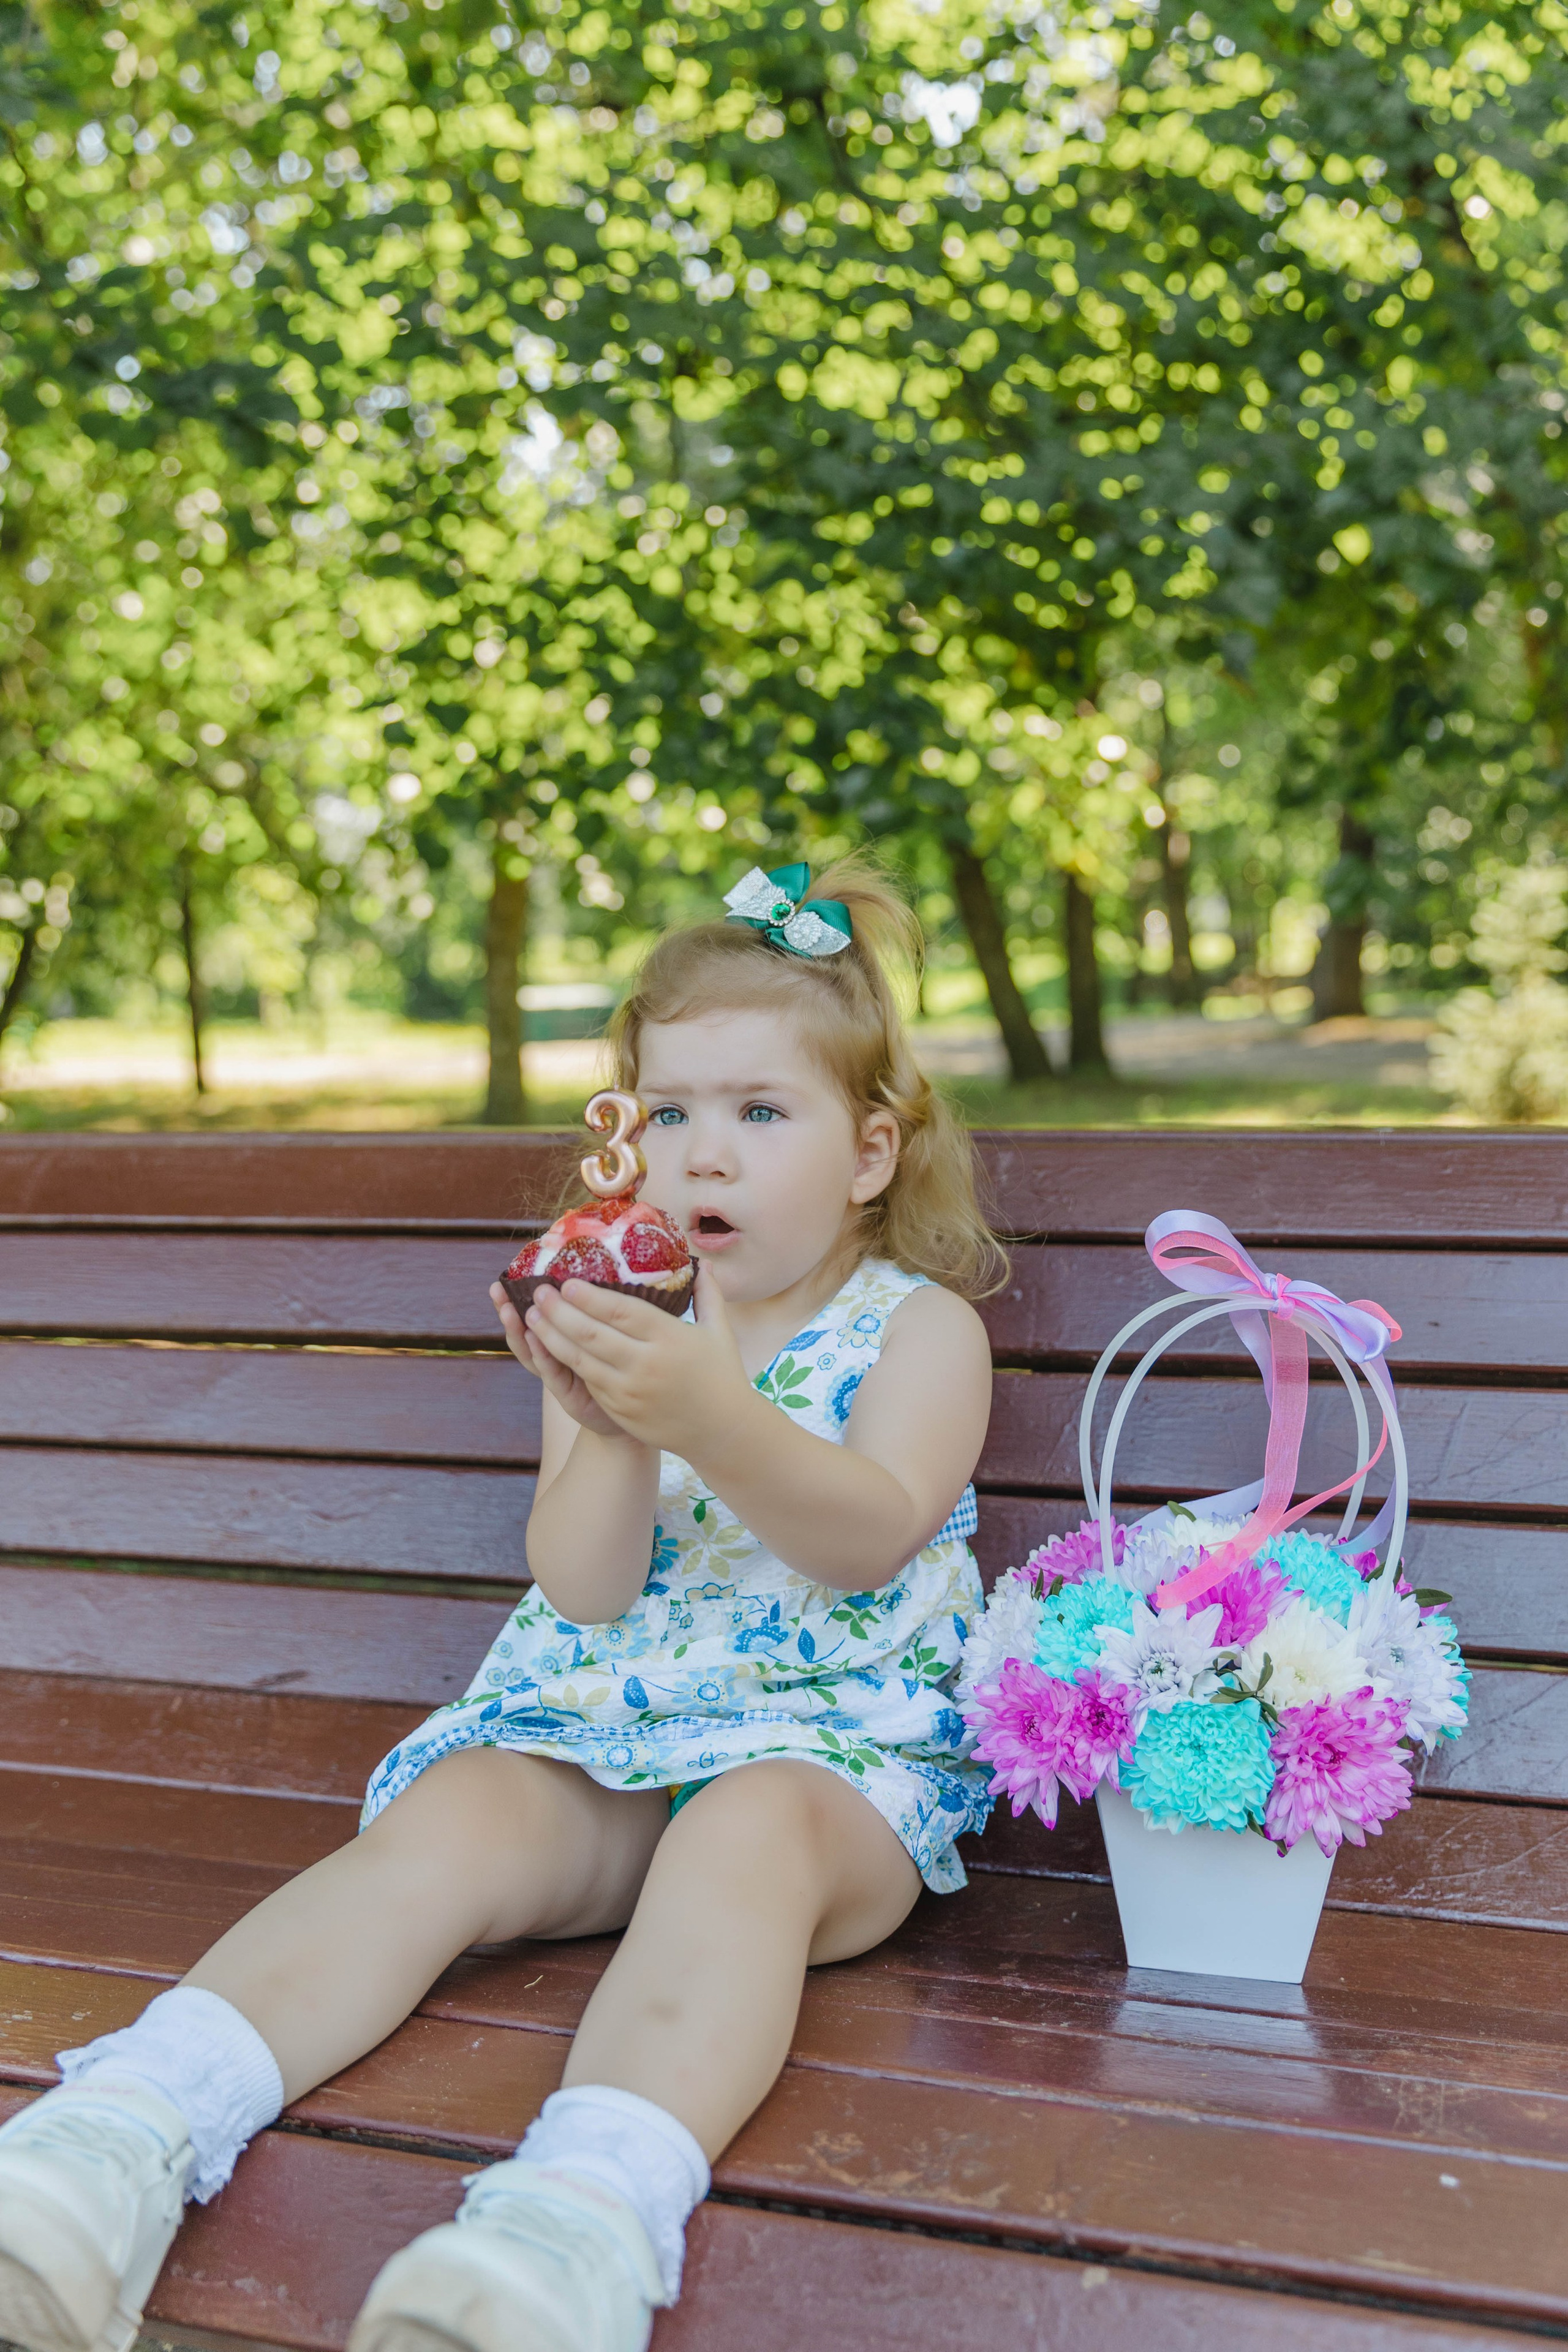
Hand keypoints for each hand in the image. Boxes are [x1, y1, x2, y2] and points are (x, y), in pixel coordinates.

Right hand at [489, 1282, 630, 1440]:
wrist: (631, 1413)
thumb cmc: (621, 1367)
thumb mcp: (608, 1332)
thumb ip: (597, 1308)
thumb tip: (601, 1265)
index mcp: (563, 1337)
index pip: (538, 1313)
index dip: (520, 1295)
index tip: (508, 1275)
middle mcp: (554, 1355)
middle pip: (525, 1329)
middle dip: (509, 1309)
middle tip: (498, 1290)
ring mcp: (558, 1375)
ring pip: (532, 1351)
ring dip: (519, 1330)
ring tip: (509, 1310)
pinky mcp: (567, 1395)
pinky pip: (552, 1373)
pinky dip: (541, 1355)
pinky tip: (534, 1338)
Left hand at [520, 1263, 757, 1459]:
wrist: (721, 1432)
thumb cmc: (722, 1375)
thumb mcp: (720, 1332)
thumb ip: (707, 1294)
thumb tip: (701, 1261)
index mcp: (669, 1338)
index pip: (621, 1312)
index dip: (590, 1297)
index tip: (566, 1282)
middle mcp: (646, 1364)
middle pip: (592, 1334)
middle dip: (559, 1312)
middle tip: (539, 1292)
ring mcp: (630, 1391)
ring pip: (581, 1359)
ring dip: (552, 1337)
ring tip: (532, 1316)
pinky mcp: (621, 1410)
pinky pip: (588, 1381)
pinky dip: (565, 1363)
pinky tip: (551, 1347)